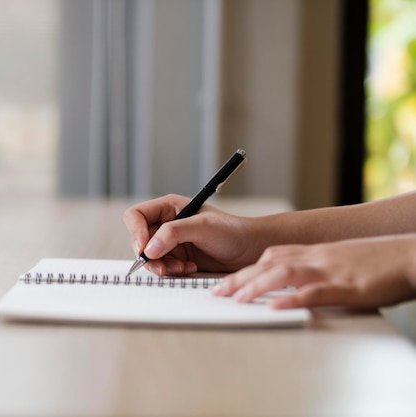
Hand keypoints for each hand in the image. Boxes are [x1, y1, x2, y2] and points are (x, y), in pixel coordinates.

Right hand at [123, 194, 260, 275]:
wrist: (250, 250)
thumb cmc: (231, 231)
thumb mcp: (202, 227)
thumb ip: (173, 233)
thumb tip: (149, 248)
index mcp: (168, 208)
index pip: (136, 216)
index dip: (136, 232)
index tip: (144, 248)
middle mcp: (166, 224)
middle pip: (139, 240)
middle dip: (150, 255)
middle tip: (163, 266)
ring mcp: (171, 242)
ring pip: (150, 257)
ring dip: (162, 266)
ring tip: (182, 267)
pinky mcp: (177, 258)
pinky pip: (163, 267)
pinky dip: (173, 271)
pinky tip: (190, 268)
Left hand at [212, 235, 415, 308]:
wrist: (409, 255)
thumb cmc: (377, 261)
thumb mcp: (339, 260)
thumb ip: (316, 267)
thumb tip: (294, 283)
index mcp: (314, 252)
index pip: (271, 256)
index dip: (245, 269)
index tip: (226, 281)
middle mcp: (316, 258)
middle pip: (269, 264)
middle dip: (240, 278)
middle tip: (216, 292)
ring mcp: (330, 270)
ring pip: (284, 274)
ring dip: (257, 286)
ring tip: (236, 298)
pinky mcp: (347, 286)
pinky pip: (314, 292)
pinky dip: (292, 299)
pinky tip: (275, 307)